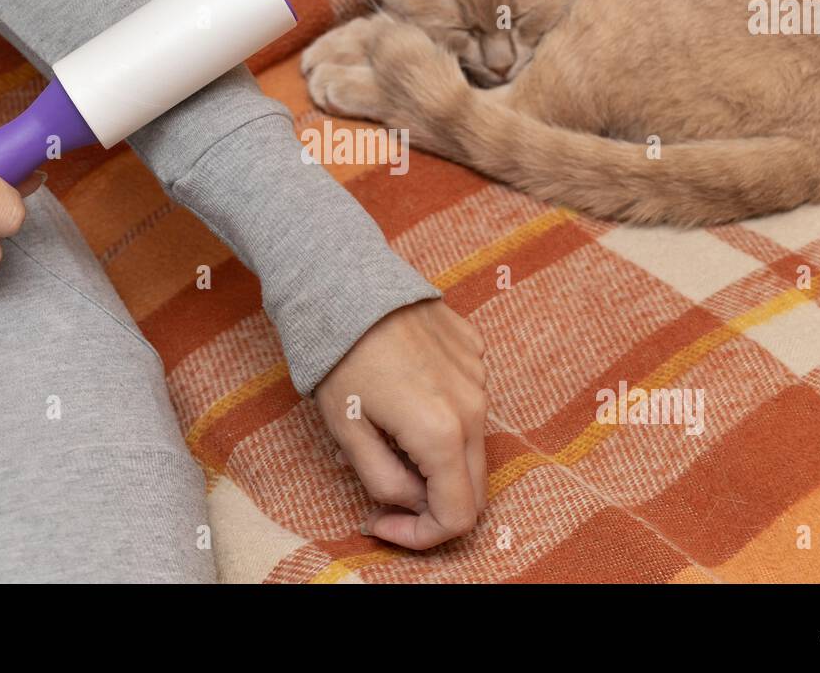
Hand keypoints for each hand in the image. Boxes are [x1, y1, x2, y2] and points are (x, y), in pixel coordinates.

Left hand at [315, 299, 487, 549]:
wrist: (346, 283)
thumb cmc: (339, 359)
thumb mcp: (347, 434)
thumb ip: (385, 482)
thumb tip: (412, 503)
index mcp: (442, 434)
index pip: (458, 517)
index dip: (422, 536)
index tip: (384, 522)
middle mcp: (474, 406)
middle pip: (474, 485)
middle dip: (433, 502)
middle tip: (387, 493)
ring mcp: (480, 375)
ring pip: (471, 441)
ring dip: (437, 454)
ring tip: (389, 428)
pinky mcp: (475, 349)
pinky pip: (468, 399)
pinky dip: (442, 412)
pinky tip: (404, 388)